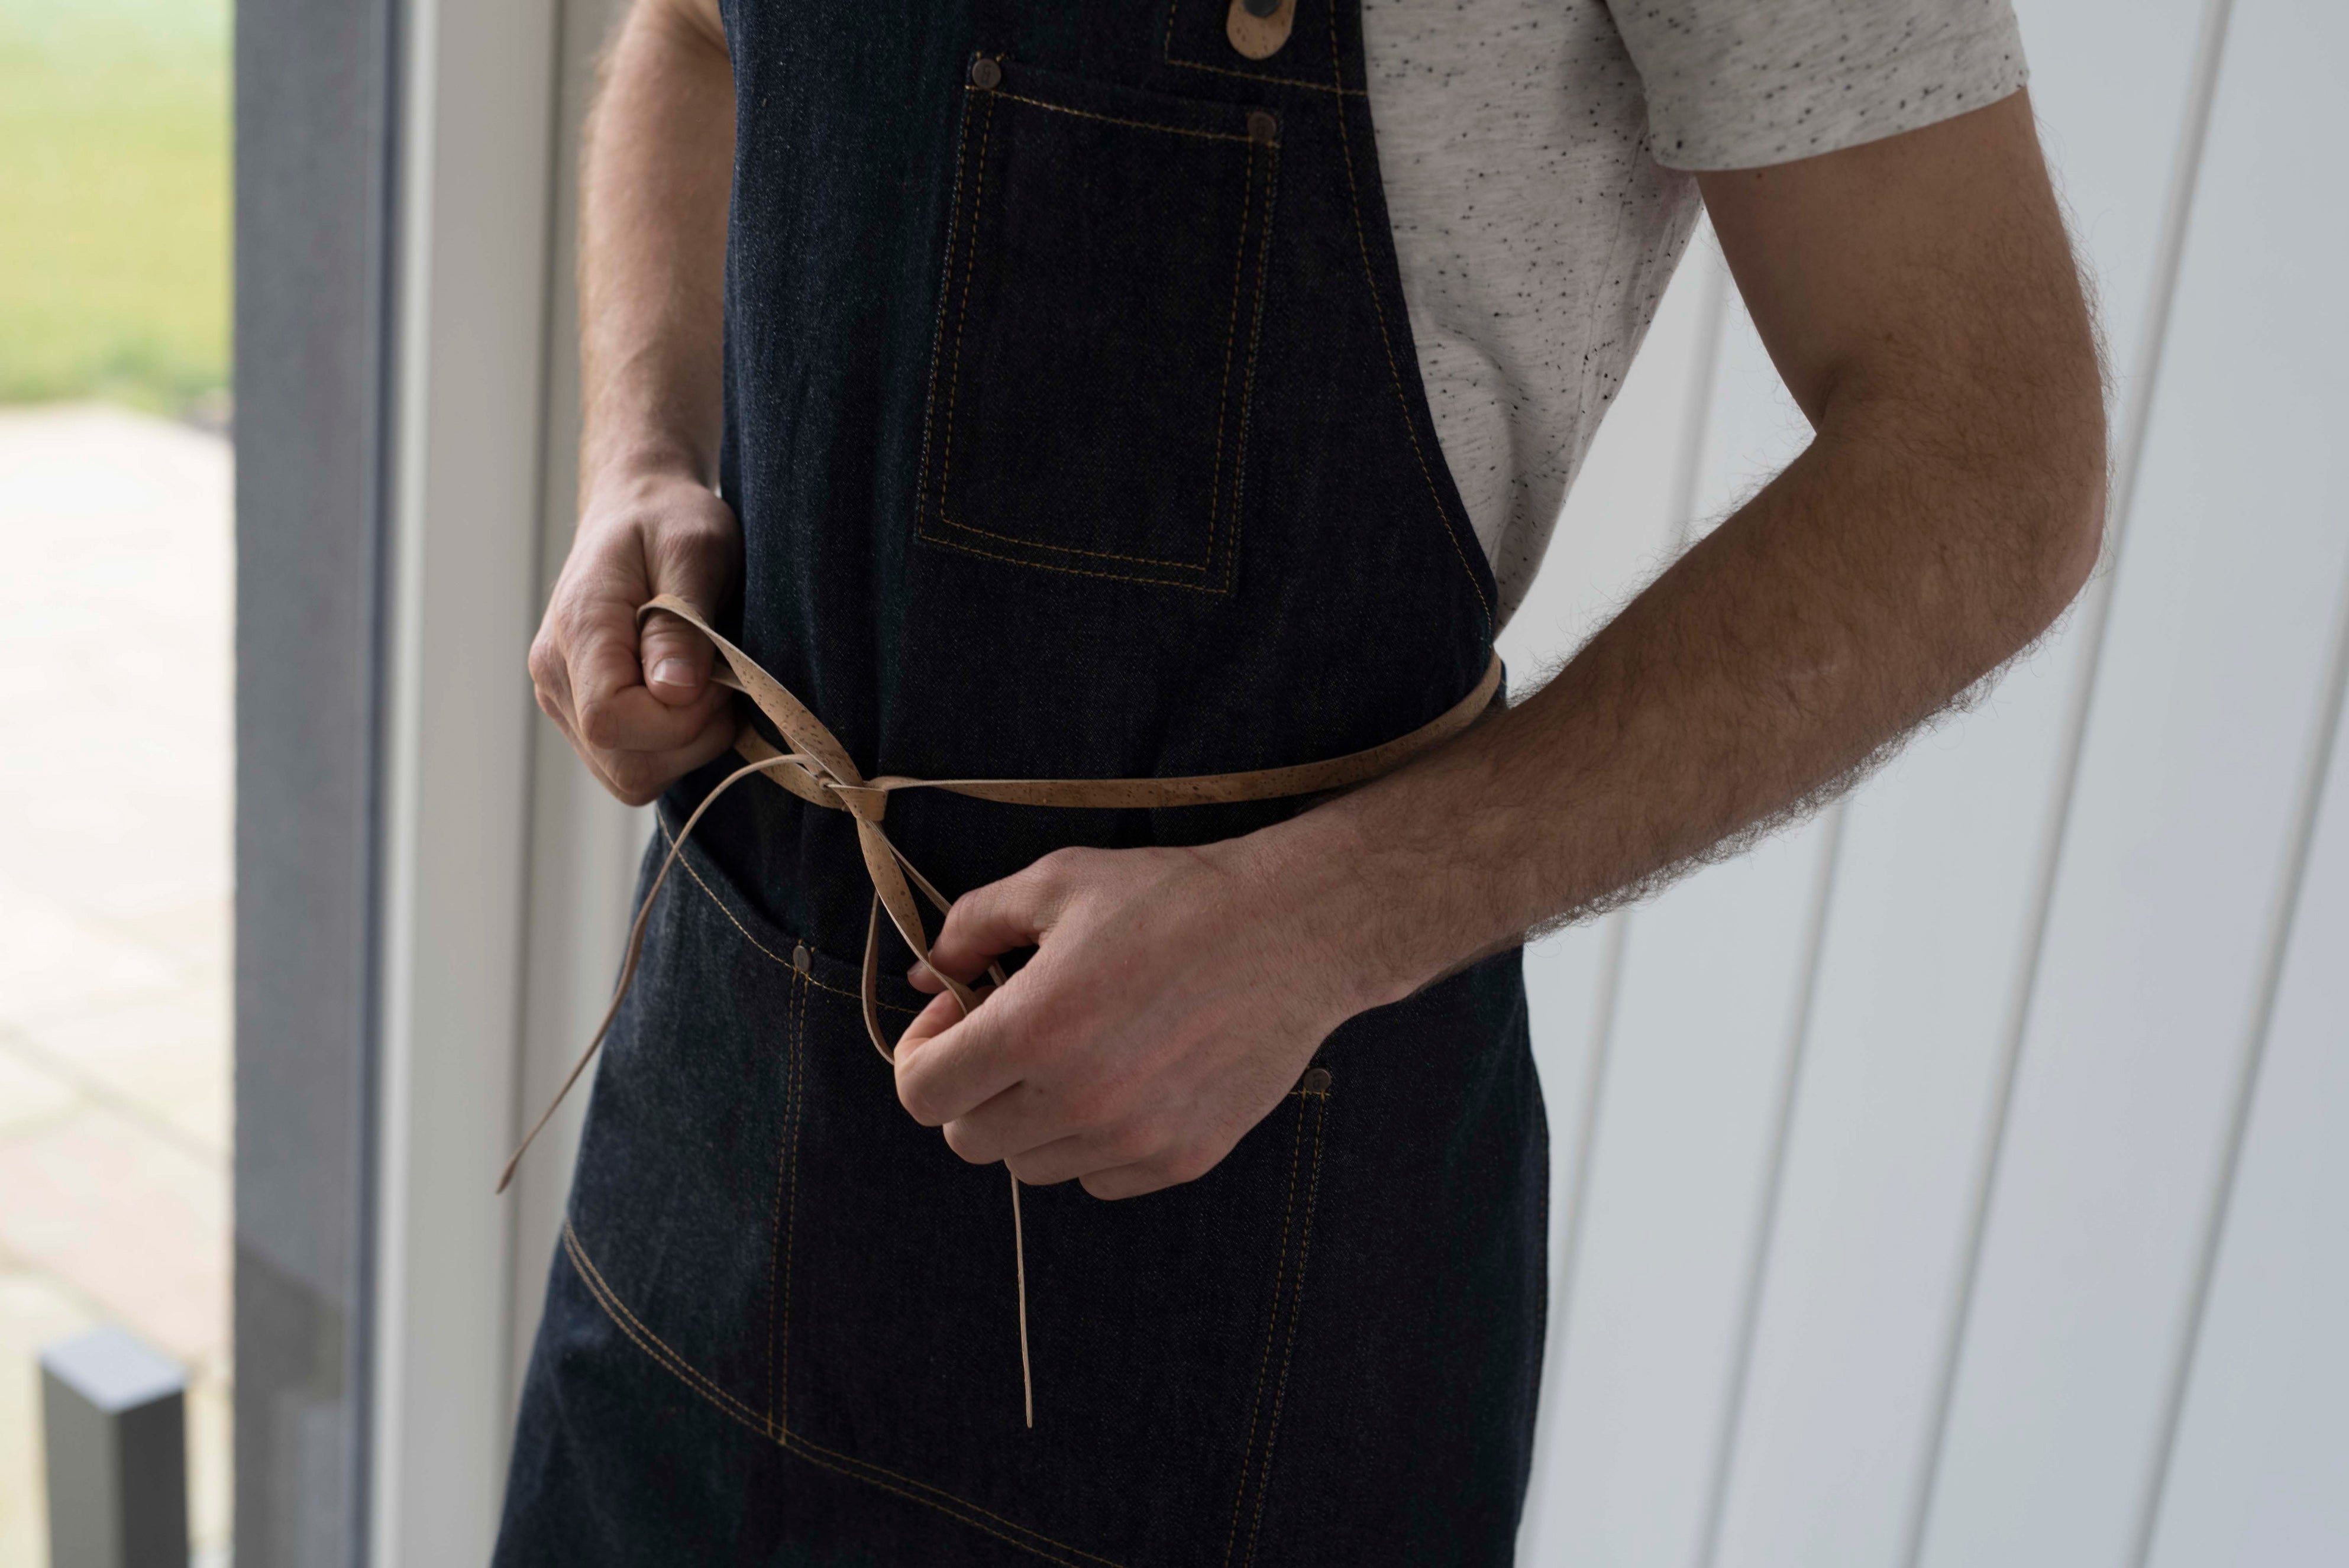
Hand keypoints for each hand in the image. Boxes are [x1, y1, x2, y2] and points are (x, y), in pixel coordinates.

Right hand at [529, 468, 742, 804]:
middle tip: (720, 680)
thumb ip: (682, 623)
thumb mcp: (693, 550)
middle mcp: (556, 677)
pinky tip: (688, 699)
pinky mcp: (583, 717)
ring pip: (630, 776)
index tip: (715, 676)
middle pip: (624, 763)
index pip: (612, 719)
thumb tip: (673, 692)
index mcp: (577, 631)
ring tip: (705, 685)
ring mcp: (564, 702)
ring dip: (686, 747)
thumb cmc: (670, 521)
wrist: (639, 510)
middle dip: (691, 738)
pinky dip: (673, 747)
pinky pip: (632, 766)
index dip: (678, 717)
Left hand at [891, 838, 1373, 1198]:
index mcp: (1034, 1028)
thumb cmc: (1172, 896)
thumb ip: (971, 927)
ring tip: (1074, 1055)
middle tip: (1012, 1035)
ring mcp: (1134, 1139)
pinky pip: (1097, 1179)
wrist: (1296, 930)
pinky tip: (1123, 1080)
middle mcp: (1079, 1099)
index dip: (923, 1053)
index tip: (959, 1016)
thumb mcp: (1058, 882)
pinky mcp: (1182, 1158)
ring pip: (1030, 1166)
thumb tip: (925, 980)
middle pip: (968, 1140)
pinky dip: (1092, 1143)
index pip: (920, 1094)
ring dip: (1031, 1120)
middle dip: (973, 1088)